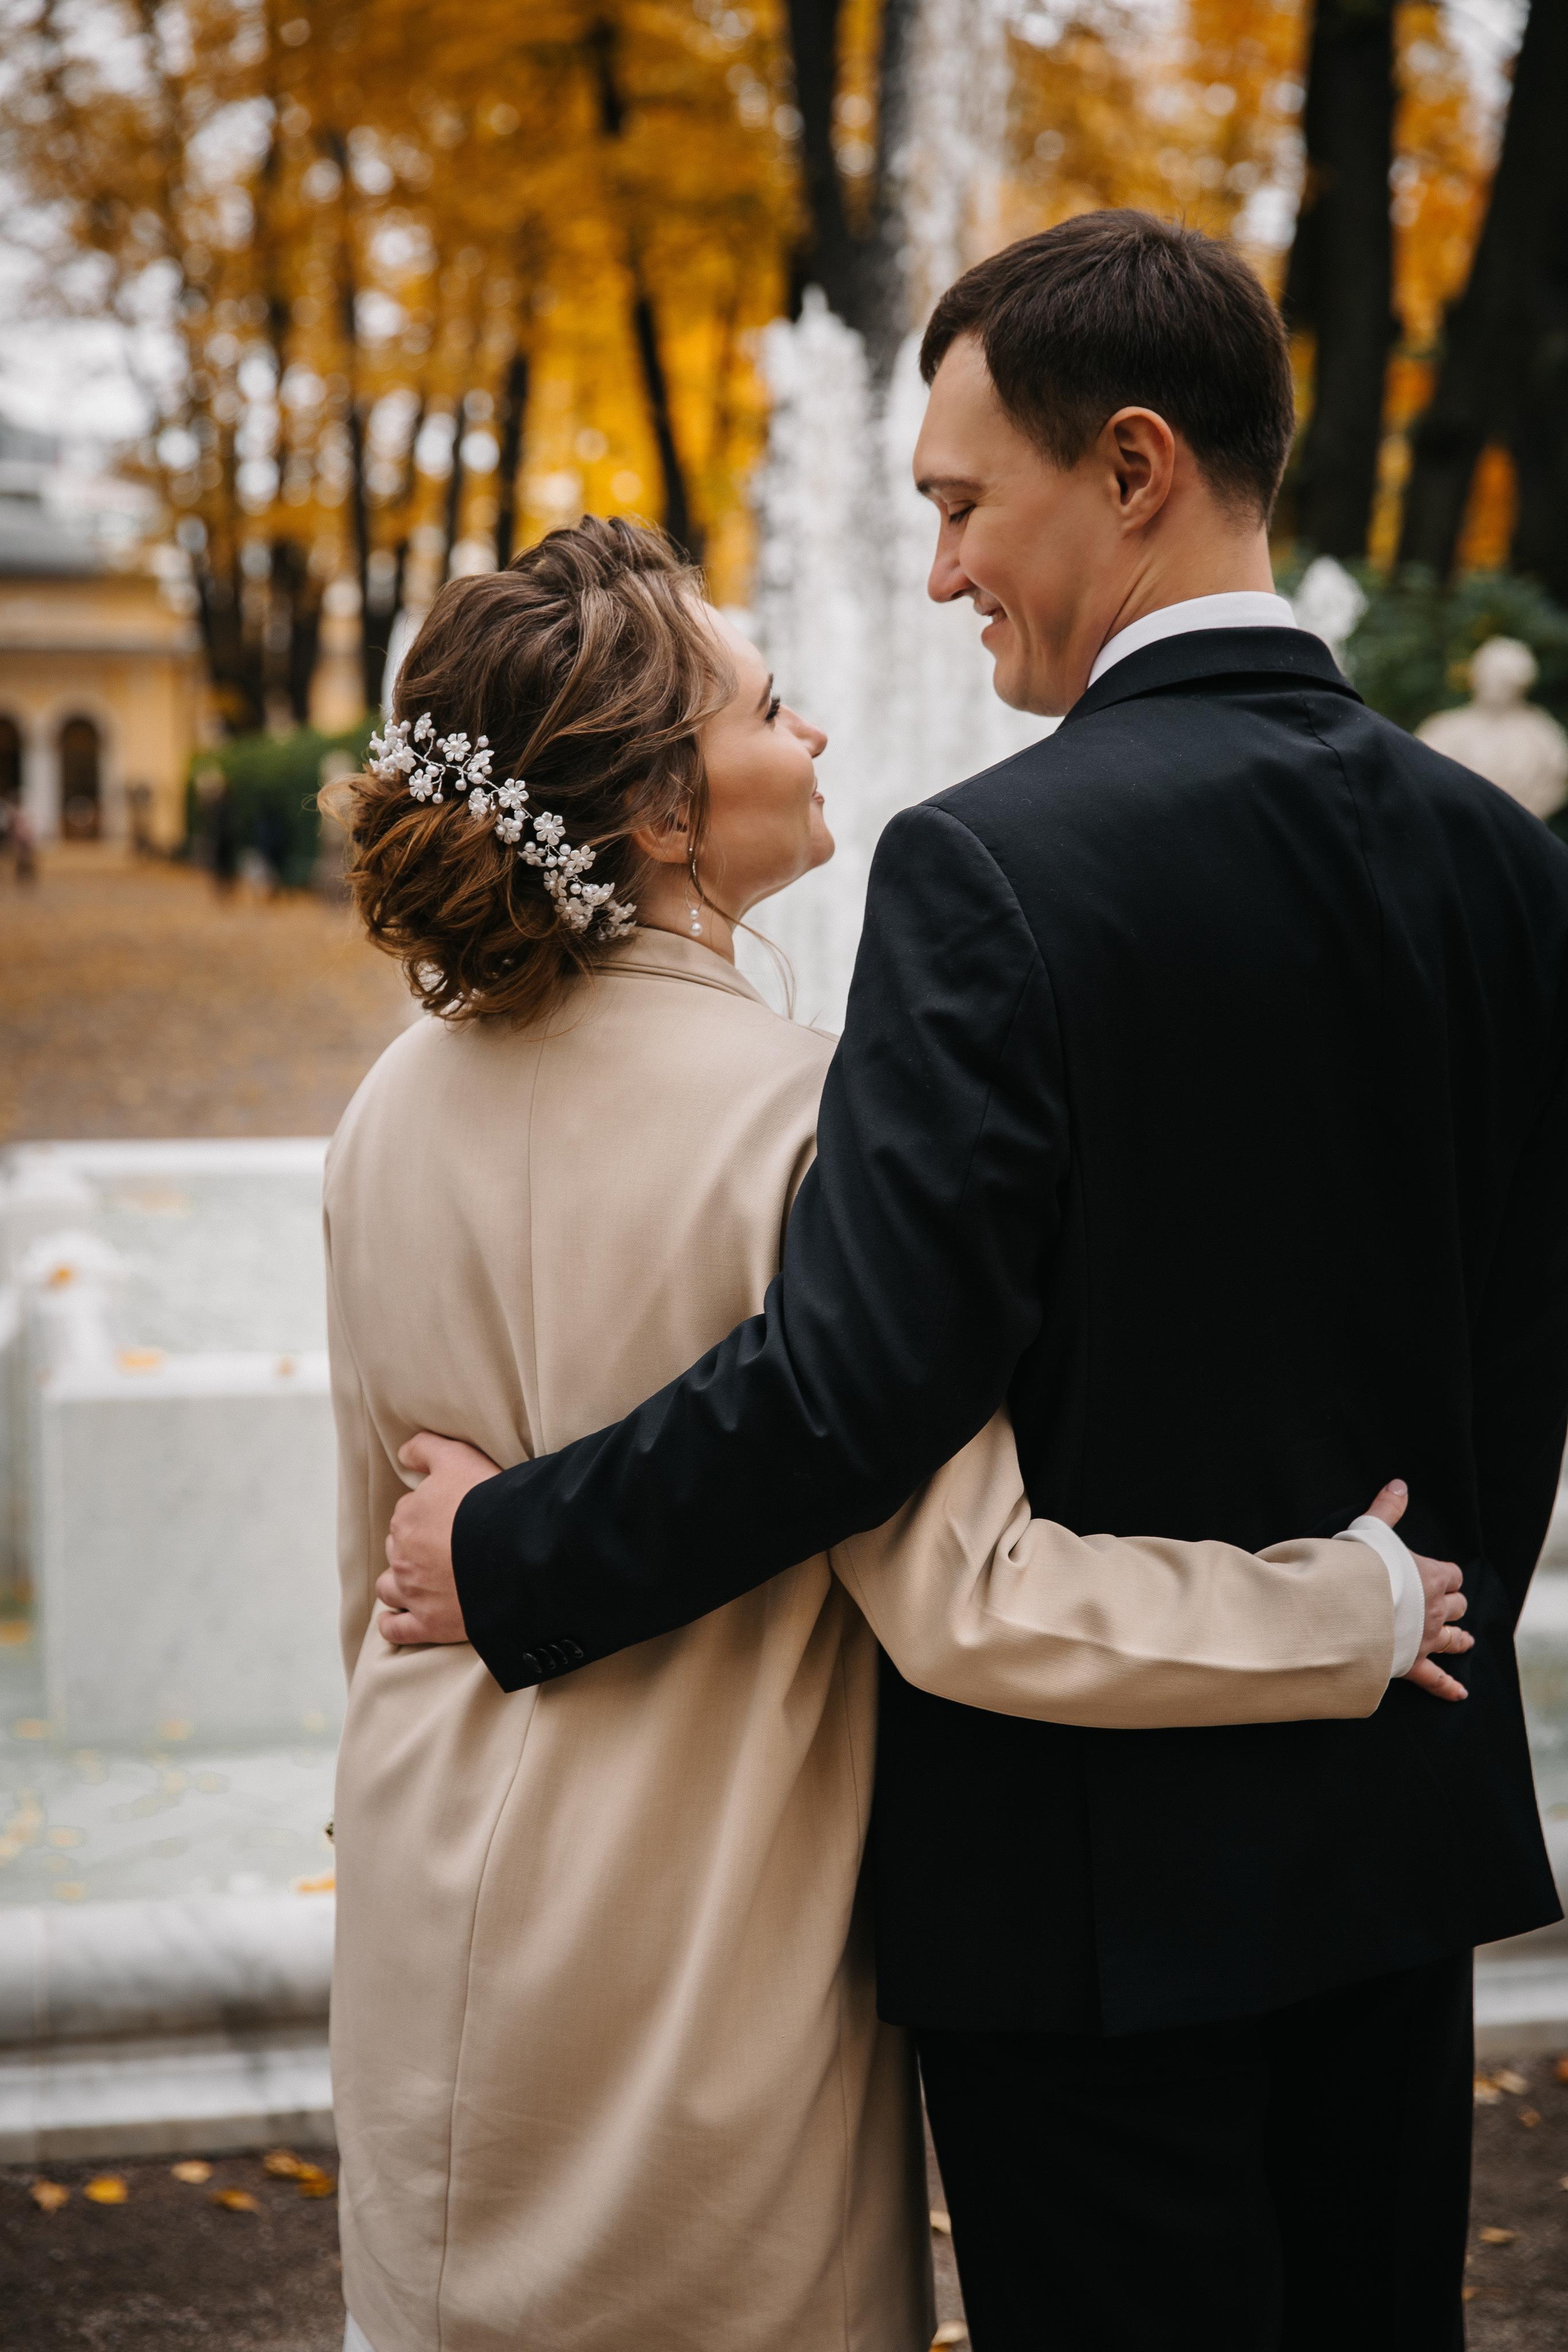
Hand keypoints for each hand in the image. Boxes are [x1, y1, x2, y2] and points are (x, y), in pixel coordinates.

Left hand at [377, 1432, 500, 1646]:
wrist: (515, 1552)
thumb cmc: (489, 1502)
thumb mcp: (458, 1457)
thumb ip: (426, 1449)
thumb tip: (403, 1455)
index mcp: (407, 1517)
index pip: (408, 1515)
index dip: (429, 1515)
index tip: (450, 1518)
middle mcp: (403, 1555)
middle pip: (399, 1550)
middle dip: (414, 1549)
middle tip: (444, 1549)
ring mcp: (414, 1592)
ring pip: (390, 1589)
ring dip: (397, 1585)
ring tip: (417, 1584)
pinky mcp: (428, 1624)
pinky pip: (397, 1629)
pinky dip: (393, 1625)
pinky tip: (397, 1620)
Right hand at [1361, 1478, 1472, 1701]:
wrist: (1350, 1606)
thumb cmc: (1361, 1567)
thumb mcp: (1373, 1530)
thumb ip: (1387, 1509)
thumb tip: (1399, 1484)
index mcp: (1430, 1576)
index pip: (1452, 1575)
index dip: (1447, 1575)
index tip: (1440, 1575)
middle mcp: (1435, 1608)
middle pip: (1456, 1606)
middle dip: (1453, 1606)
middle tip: (1451, 1607)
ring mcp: (1425, 1637)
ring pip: (1452, 1639)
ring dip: (1459, 1640)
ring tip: (1466, 1642)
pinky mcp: (1411, 1661)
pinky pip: (1434, 1678)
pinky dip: (1447, 1687)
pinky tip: (1459, 1694)